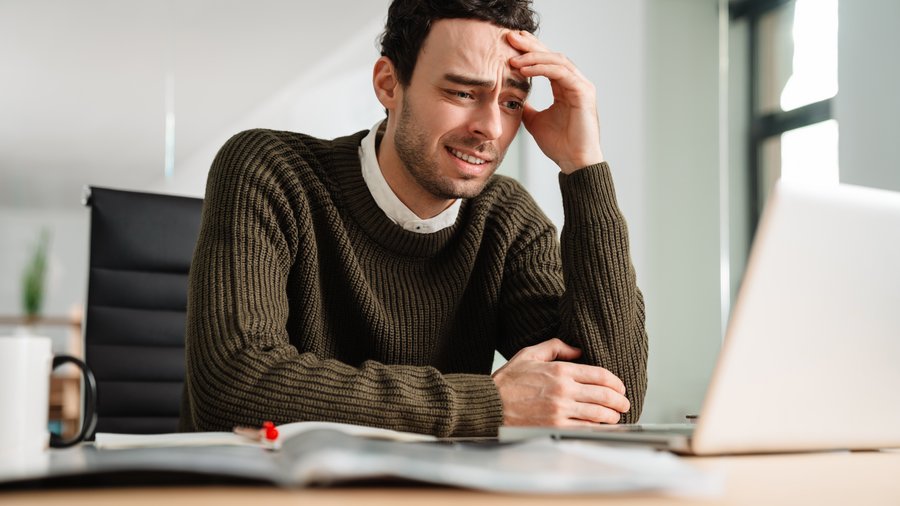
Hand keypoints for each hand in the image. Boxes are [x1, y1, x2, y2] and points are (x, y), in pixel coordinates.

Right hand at [492, 338, 629, 425]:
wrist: (490, 405)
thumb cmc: (507, 380)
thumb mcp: (529, 354)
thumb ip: (556, 347)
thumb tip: (578, 349)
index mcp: (560, 370)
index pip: (599, 375)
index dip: (615, 382)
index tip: (620, 387)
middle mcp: (563, 390)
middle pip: (604, 396)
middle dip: (619, 401)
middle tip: (624, 404)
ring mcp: (560, 411)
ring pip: (598, 414)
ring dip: (612, 416)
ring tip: (615, 416)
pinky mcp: (555, 427)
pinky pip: (585, 428)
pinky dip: (597, 428)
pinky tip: (601, 427)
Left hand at [506, 31, 603, 173]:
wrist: (574, 163)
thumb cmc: (559, 145)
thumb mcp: (535, 122)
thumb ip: (526, 107)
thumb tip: (510, 99)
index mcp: (565, 87)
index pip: (546, 62)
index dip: (529, 51)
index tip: (508, 45)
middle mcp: (575, 82)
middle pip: (551, 55)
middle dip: (530, 45)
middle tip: (510, 36)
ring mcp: (581, 86)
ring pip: (556, 60)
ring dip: (533, 56)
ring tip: (513, 56)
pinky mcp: (584, 92)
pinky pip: (560, 72)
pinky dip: (541, 68)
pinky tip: (524, 69)